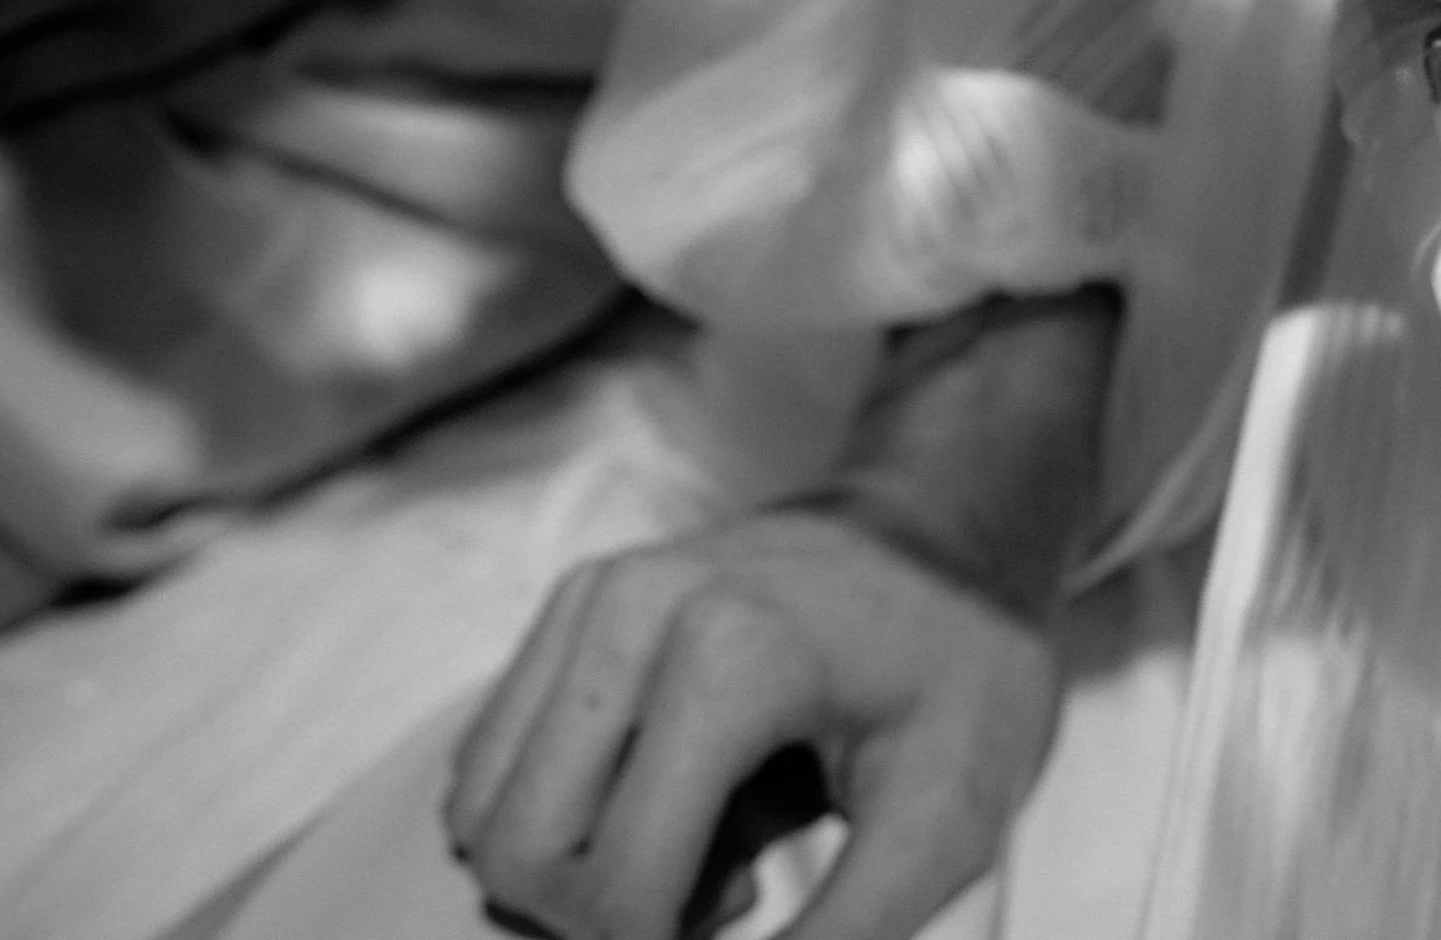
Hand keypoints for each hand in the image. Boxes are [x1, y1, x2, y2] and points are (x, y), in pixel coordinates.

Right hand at [448, 508, 1060, 939]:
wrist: (942, 538)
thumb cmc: (960, 673)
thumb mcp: (945, 824)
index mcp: (729, 654)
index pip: (617, 885)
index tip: (761, 917)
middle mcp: (631, 608)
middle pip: (515, 848)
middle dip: (605, 920)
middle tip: (729, 892)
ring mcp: (589, 595)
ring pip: (481, 808)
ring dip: (577, 869)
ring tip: (706, 843)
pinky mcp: (571, 606)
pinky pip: (490, 760)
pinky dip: (559, 817)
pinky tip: (673, 799)